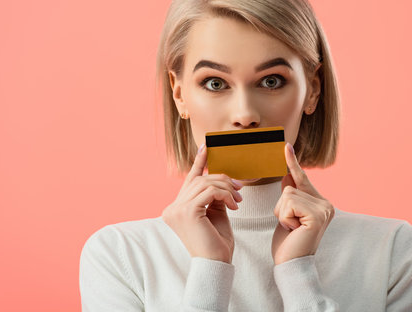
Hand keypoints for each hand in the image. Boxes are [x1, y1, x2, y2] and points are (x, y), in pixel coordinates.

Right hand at [162, 144, 242, 263]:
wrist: (216, 264)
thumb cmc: (217, 242)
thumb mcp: (215, 213)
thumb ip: (213, 196)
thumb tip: (220, 179)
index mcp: (176, 208)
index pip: (189, 180)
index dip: (198, 162)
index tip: (206, 147)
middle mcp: (172, 207)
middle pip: (200, 179)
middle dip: (222, 180)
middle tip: (239, 189)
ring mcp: (177, 209)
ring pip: (206, 183)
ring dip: (226, 188)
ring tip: (237, 200)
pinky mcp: (187, 212)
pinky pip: (210, 192)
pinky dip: (225, 195)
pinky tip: (233, 206)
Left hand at [271, 142, 334, 264]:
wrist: (291, 264)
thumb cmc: (288, 242)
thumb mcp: (287, 214)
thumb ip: (290, 196)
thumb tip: (288, 174)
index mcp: (321, 203)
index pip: (302, 179)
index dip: (292, 162)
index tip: (286, 146)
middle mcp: (326, 204)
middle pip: (290, 187)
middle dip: (282, 207)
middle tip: (290, 226)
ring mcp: (324, 209)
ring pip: (288, 194)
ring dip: (282, 213)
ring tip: (292, 228)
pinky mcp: (317, 215)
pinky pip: (289, 203)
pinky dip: (284, 217)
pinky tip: (293, 230)